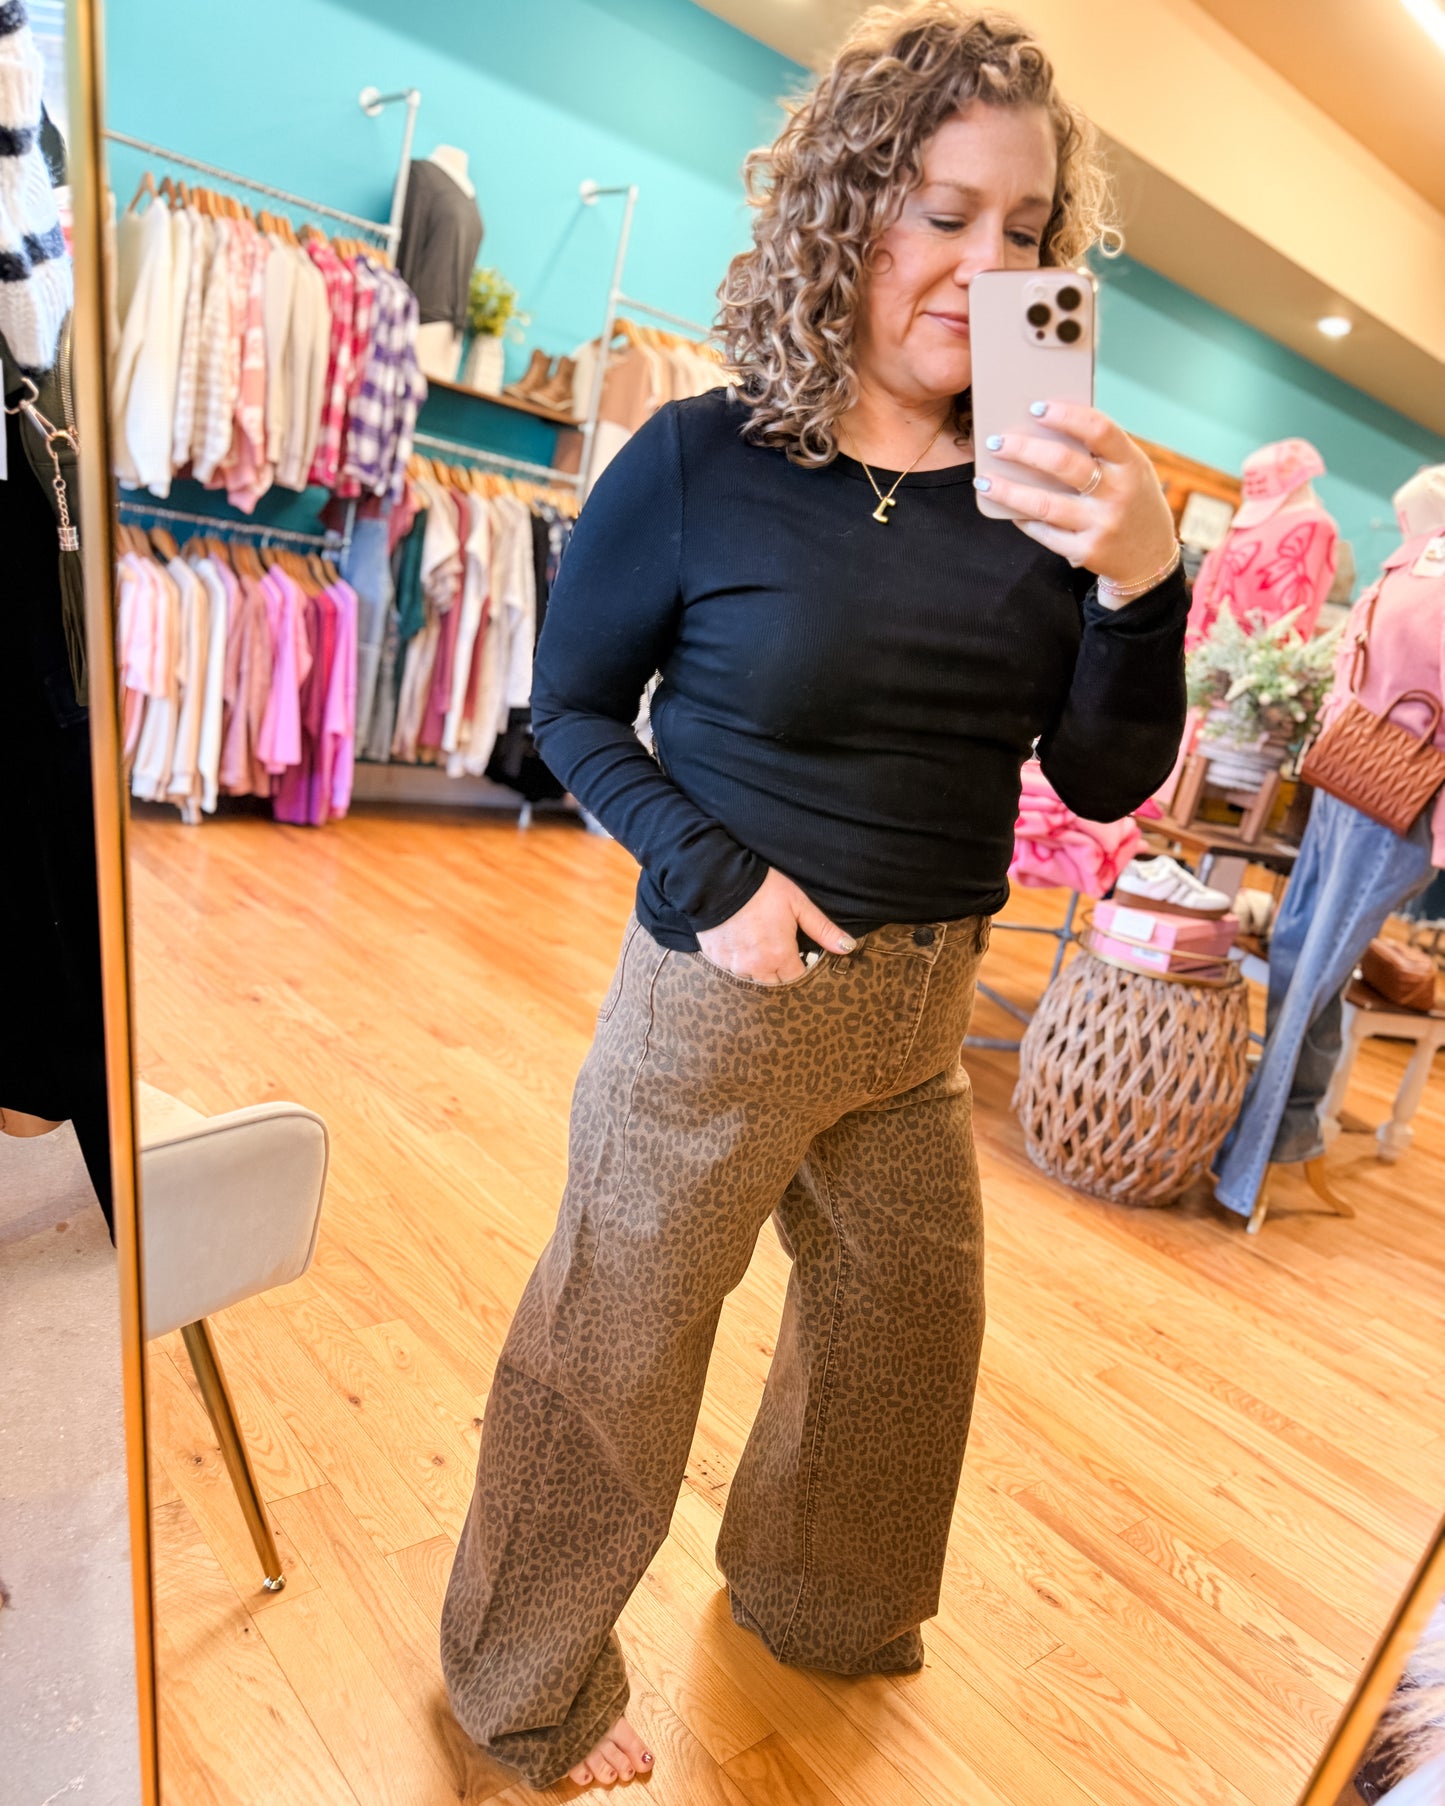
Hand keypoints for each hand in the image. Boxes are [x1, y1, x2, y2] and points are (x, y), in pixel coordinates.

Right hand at [696, 868, 856, 984]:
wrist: (719, 877)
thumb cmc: (763, 888)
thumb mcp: (798, 904)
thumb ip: (823, 930)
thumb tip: (848, 947)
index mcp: (779, 956)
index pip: (795, 979)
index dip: (799, 967)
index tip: (798, 954)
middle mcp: (755, 967)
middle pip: (774, 982)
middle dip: (779, 969)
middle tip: (777, 945)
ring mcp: (733, 965)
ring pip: (751, 977)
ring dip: (757, 966)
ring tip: (757, 940)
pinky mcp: (715, 959)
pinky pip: (732, 968)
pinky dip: (738, 959)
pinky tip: (740, 939)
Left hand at [974, 401, 1176, 595]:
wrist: (1150, 559)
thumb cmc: (1133, 502)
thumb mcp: (1131, 471)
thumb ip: (1101, 451)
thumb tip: (1046, 426)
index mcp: (1131, 464)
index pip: (1099, 430)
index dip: (1066, 415)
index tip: (1036, 407)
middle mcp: (1118, 494)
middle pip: (1063, 464)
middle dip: (1023, 450)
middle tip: (996, 442)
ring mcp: (1101, 525)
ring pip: (1044, 504)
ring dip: (1008, 491)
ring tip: (984, 480)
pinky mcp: (1085, 552)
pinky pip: (1044, 533)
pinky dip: (1023, 519)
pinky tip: (1007, 509)